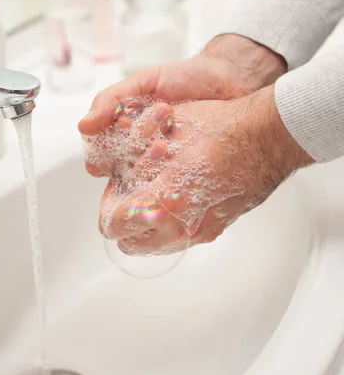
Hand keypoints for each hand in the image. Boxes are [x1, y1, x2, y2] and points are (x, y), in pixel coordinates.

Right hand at [79, 34, 285, 175]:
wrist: (228, 79)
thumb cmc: (184, 78)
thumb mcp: (144, 81)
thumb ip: (112, 99)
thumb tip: (83, 126)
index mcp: (122, 135)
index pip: (98, 156)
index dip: (103, 151)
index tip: (122, 128)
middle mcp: (139, 156)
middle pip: (119, 175)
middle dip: (131, 158)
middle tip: (149, 136)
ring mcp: (162, 168)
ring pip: (143, 185)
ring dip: (149, 168)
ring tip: (164, 143)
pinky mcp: (185, 175)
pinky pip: (171, 188)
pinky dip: (171, 180)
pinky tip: (178, 168)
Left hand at [98, 86, 312, 255]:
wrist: (267, 138)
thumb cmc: (221, 128)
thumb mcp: (166, 132)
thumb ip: (135, 155)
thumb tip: (118, 165)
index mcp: (165, 198)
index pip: (114, 224)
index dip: (108, 206)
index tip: (113, 190)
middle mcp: (181, 224)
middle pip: (129, 244)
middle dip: (122, 220)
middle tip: (129, 194)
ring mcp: (200, 231)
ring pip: (154, 246)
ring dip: (144, 226)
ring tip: (151, 194)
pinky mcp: (216, 229)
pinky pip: (180, 240)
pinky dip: (168, 226)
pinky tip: (176, 196)